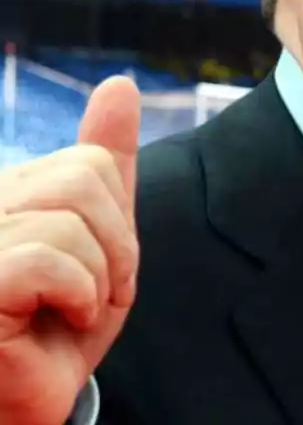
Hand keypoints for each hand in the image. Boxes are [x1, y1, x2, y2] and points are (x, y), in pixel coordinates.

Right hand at [0, 77, 140, 424]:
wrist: (30, 403)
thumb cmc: (58, 331)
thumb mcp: (99, 238)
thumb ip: (105, 163)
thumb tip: (119, 83)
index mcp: (6, 191)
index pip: (89, 163)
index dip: (115, 222)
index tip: (96, 269)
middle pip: (82, 181)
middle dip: (112, 247)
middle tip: (88, 295)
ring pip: (69, 221)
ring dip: (93, 280)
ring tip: (64, 312)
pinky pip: (48, 260)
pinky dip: (73, 297)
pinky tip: (46, 326)